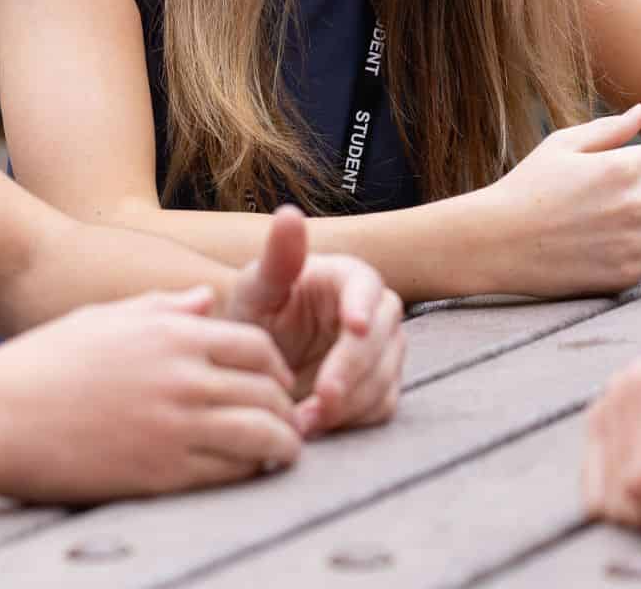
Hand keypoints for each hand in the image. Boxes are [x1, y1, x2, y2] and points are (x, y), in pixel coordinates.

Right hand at [0, 287, 301, 501]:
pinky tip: (248, 475)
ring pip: (261, 431)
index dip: (275, 367)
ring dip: (282, 444)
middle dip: (285, 406)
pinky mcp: (159, 471)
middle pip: (268, 388)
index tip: (273, 384)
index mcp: (171, 331)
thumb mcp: (104, 319)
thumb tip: (206, 301)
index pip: (256, 345)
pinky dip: (250, 472)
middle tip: (286, 422)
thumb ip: (162, 307)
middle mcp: (181, 372)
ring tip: (283, 453)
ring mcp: (174, 422)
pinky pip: (230, 471)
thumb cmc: (41, 364)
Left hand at [227, 207, 404, 434]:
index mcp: (347, 277)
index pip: (367, 287)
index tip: (354, 327)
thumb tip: (289, 213)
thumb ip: (278, 257)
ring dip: (349, 403)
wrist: (255, 362)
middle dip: (353, 369)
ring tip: (304, 421)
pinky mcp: (379, 386)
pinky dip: (352, 421)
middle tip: (321, 397)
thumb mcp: (258, 287)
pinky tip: (316, 427)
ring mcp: (382, 351)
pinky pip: (380, 406)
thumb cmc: (257, 314)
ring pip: (384, 376)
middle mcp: (374, 312)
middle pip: (383, 338)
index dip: (363, 306)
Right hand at [479, 105, 640, 295]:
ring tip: (611, 218)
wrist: (497, 242)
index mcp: (622, 168)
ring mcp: (634, 244)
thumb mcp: (562, 145)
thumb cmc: (528, 186)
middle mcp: (637, 206)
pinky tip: (600, 243)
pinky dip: (634, 249)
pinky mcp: (627, 274)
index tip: (615, 169)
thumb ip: (609, 128)